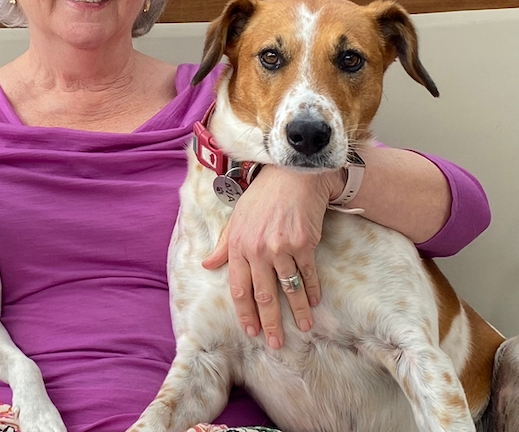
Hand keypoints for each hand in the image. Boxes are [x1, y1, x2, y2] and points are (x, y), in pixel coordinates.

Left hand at [202, 166, 338, 348]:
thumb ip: (224, 246)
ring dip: (297, 312)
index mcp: (238, 246)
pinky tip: (314, 302)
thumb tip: (207, 265)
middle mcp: (257, 250)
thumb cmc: (262, 197)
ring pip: (288, 289)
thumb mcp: (237, 219)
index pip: (239, 288)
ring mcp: (281, 248)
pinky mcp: (304, 244)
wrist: (292, 176)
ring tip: (302, 328)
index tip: (250, 330)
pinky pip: (308, 275)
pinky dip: (311, 291)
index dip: (245, 312)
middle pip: (264, 296)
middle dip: (269, 323)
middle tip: (275, 343)